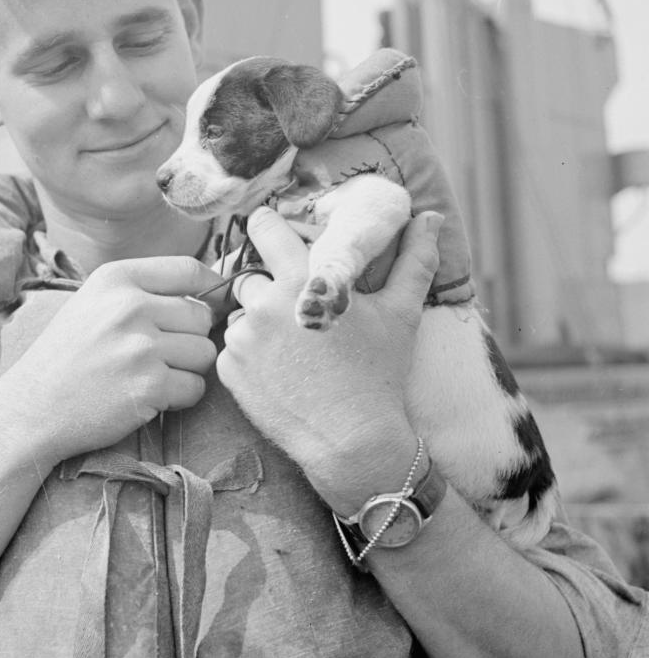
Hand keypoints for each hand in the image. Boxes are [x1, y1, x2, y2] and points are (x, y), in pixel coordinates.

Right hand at [0, 256, 219, 463]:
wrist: (30, 409)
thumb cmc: (66, 356)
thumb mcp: (94, 302)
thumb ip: (143, 291)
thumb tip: (209, 291)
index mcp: (116, 278)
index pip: (189, 269)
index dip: (211, 287)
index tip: (214, 303)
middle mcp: (129, 306)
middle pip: (202, 315)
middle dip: (191, 338)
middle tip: (161, 355)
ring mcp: (140, 346)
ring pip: (204, 352)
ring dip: (187, 369)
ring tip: (152, 376)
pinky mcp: (149, 386)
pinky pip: (196, 387)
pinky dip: (180, 398)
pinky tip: (150, 397)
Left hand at [215, 207, 443, 511]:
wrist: (352, 442)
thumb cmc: (378, 374)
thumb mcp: (401, 313)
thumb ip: (413, 259)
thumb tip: (429, 216)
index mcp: (300, 280)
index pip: (264, 227)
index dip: (267, 226)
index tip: (273, 232)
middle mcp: (262, 303)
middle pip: (250, 274)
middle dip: (268, 285)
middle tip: (296, 309)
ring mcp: (241, 337)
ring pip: (240, 313)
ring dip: (258, 322)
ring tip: (293, 348)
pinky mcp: (228, 369)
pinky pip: (232, 347)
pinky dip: (250, 354)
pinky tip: (280, 371)